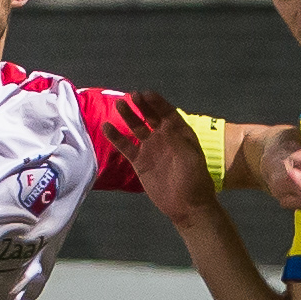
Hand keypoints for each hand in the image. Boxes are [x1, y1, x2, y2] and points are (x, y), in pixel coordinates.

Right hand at [101, 90, 217, 226]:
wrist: (186, 205)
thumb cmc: (194, 179)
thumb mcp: (190, 156)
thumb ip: (175, 139)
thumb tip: (162, 124)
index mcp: (180, 133)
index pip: (167, 112)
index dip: (157, 103)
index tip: (146, 94)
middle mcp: (164, 137)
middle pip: (150, 116)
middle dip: (142, 105)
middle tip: (132, 96)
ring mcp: (150, 149)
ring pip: (137, 128)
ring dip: (128, 116)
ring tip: (119, 105)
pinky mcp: (139, 162)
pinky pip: (125, 146)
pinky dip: (116, 137)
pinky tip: (106, 127)